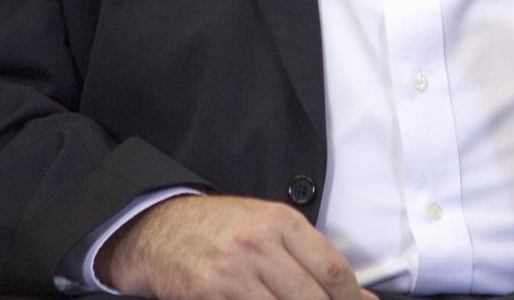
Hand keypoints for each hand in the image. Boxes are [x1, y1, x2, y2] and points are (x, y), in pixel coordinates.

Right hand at [96, 193, 376, 299]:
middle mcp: (259, 245)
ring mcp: (232, 273)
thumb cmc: (221, 228)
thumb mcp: (266, 224)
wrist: (161, 228)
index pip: (332, 269)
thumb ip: (305, 253)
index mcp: (280, 222)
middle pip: (311, 298)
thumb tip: (351, 291)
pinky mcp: (208, 296)